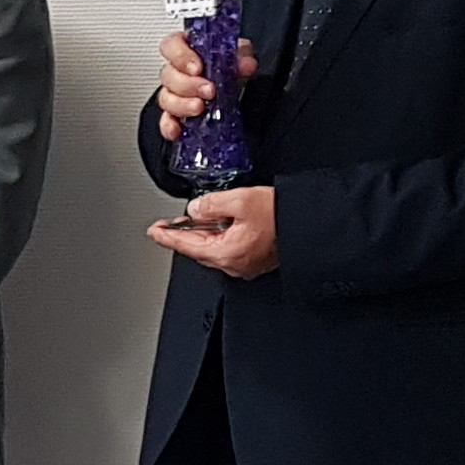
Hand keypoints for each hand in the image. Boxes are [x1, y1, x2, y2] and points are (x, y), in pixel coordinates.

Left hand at [147, 185, 278, 278]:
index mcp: (226, 253)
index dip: (167, 236)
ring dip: (202, 233)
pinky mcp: (254, 260)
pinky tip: (221, 223)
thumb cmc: (282, 216)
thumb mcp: (240, 200)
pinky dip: (219, 236)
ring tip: (197, 218)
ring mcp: (244, 265)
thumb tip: (195, 209)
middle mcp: (234, 264)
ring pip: (212, 248)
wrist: (310, 225)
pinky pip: (227, 248)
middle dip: (183, 234)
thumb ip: (211, 204)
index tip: (154, 231)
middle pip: (198, 249)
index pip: (186, 245)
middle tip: (169, 223)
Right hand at [155, 30, 257, 140]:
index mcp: (187, 49)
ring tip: (199, 108)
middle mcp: (176, 70)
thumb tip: (246, 64)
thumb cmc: (228, 67)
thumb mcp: (238, 57)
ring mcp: (174, 93)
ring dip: (182, 105)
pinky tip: (176, 130)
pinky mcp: (175, 114)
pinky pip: (166, 120)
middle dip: (188, 85)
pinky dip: (169, 126)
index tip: (197, 68)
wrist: (233, 86)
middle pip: (169, 75)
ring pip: (166, 98)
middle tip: (208, 91)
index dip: (180, 56)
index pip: (172, 46)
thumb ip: (242, 57)